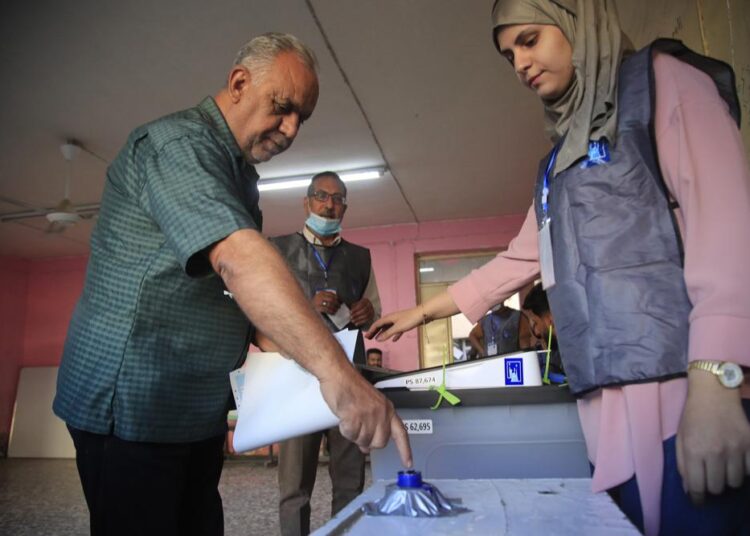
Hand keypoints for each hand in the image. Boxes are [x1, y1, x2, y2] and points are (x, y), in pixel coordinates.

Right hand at [313, 290, 340, 314]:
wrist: (307, 309)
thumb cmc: (316, 304)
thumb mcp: (321, 299)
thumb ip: (327, 297)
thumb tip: (338, 300)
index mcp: (320, 293)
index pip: (331, 294)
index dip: (337, 297)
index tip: (341, 300)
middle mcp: (319, 297)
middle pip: (331, 299)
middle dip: (337, 303)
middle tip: (339, 305)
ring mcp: (318, 303)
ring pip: (330, 305)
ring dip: (335, 308)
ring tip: (337, 309)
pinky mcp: (317, 309)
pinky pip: (326, 310)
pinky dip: (331, 311)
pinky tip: (333, 312)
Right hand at [319, 364, 412, 466]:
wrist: (339, 375)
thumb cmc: (351, 387)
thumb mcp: (369, 405)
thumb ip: (373, 425)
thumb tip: (367, 447)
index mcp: (388, 409)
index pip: (401, 433)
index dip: (405, 449)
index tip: (408, 463)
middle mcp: (381, 413)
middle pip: (380, 442)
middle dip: (368, 441)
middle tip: (358, 428)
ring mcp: (369, 416)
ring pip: (363, 441)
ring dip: (354, 434)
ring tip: (350, 417)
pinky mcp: (355, 418)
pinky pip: (350, 435)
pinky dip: (345, 430)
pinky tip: (344, 417)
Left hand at [350, 298, 374, 326]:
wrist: (366, 306)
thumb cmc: (359, 305)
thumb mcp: (356, 303)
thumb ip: (353, 307)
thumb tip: (350, 312)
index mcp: (366, 300)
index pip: (361, 305)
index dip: (355, 309)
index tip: (350, 312)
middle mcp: (370, 305)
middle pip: (364, 310)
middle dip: (357, 314)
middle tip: (351, 317)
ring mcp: (372, 311)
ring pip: (366, 316)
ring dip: (358, 319)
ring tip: (353, 321)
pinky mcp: (371, 316)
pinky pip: (366, 320)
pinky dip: (361, 322)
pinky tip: (356, 324)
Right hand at [365, 306, 423, 341]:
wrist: (423, 314)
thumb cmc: (410, 319)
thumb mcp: (398, 328)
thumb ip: (388, 333)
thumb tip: (378, 339)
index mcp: (389, 318)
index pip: (377, 324)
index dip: (371, 330)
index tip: (366, 336)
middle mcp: (392, 319)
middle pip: (381, 326)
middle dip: (375, 332)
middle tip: (369, 338)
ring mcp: (398, 321)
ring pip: (388, 328)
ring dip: (383, 334)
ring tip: (378, 339)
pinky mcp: (404, 324)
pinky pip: (396, 330)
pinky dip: (394, 335)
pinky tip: (394, 340)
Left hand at [676, 370, 749, 504]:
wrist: (714, 394)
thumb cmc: (693, 417)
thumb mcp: (680, 438)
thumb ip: (683, 465)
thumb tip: (690, 489)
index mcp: (693, 450)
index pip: (697, 486)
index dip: (697, 498)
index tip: (699, 501)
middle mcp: (715, 452)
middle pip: (717, 488)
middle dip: (712, 486)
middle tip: (710, 477)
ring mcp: (735, 448)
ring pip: (735, 482)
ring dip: (728, 478)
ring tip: (723, 466)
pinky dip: (744, 470)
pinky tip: (737, 462)